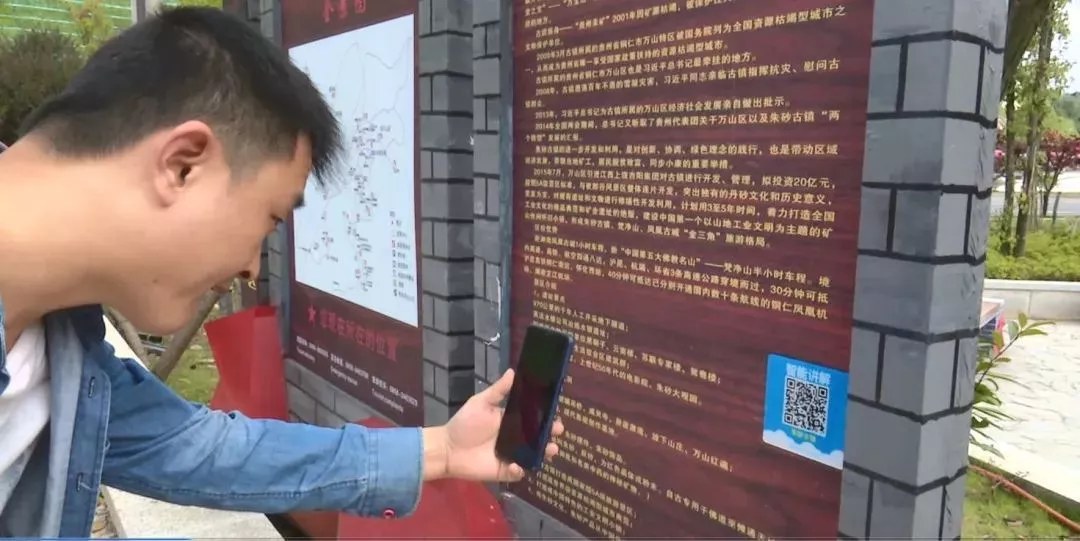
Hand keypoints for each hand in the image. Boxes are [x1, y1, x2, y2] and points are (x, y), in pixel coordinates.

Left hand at [423, 369, 563, 481]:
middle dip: (551, 434)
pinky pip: (518, 472)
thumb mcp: (481, 403)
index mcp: (511, 421)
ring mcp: (511, 455)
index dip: (546, 416)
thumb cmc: (464, 424)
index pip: (533, 418)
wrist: (447, 448)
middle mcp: (515, 438)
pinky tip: (517, 465)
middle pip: (538, 437)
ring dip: (544, 452)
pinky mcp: (504, 470)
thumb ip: (498, 391)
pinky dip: (520, 470)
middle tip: (557, 430)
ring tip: (551, 449)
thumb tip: (513, 372)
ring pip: (533, 455)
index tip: (556, 413)